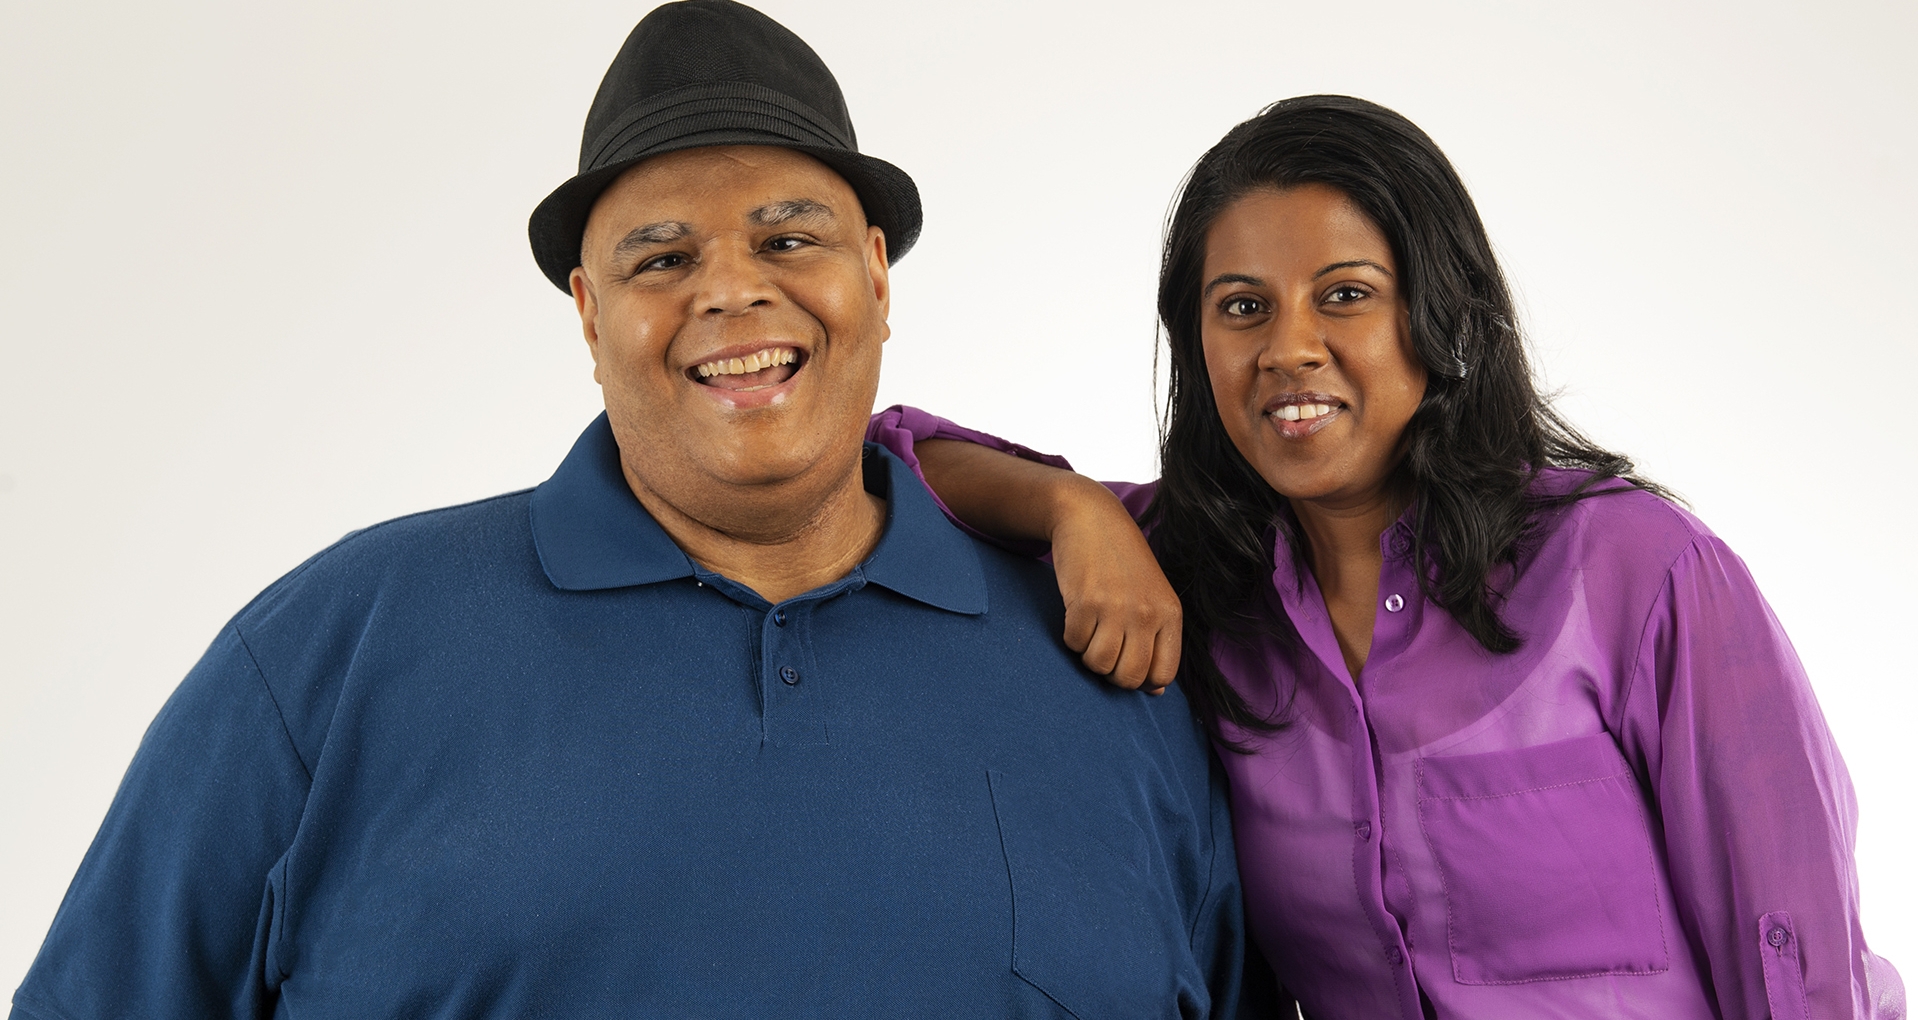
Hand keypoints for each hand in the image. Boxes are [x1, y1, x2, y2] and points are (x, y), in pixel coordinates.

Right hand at [1048, 479, 1182, 691]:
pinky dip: (1071, 636)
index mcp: (1169, 615)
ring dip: (1088, 654)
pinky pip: (1074, 643)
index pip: (1162, 675)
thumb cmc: (1122, 564)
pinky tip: (1077, 613)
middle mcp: (1147, 614)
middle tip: (1104, 649)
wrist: (1091, 519)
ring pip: (1098, 664)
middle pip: (1128, 677)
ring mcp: (1116, 608)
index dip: (1140, 679)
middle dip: (1110, 672)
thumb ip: (1158, 641)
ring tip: (1091, 630)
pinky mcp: (1085, 601)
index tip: (1126, 662)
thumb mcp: (1152, 598)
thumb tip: (1155, 691)